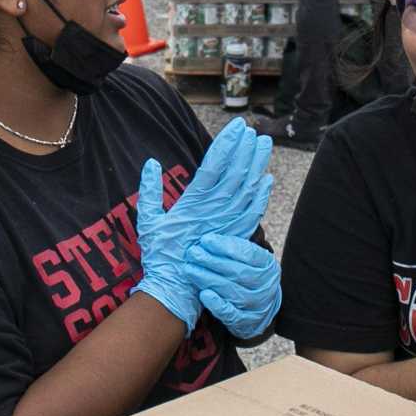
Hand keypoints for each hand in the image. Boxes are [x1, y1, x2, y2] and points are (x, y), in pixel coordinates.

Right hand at [132, 120, 273, 330]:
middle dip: (246, 149)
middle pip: (236, 173)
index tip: (237, 127)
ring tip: (264, 144)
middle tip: (254, 130)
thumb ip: (149, 191)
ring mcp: (227, 223)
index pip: (214, 166)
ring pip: (247, 189)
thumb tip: (151, 163)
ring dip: (257, 165)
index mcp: (193, 202)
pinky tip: (266, 180)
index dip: (227, 144)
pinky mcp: (234, 236)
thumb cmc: (159, 255)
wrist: (175, 288)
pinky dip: (261, 195)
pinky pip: (253, 212)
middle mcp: (214, 210)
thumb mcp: (149, 221)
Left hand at [185, 233, 280, 339]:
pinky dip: (217, 304)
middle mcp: (266, 284)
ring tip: (191, 270)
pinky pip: (232, 313)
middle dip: (213, 261)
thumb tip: (219, 214)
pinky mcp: (247, 322)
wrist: (258, 308)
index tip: (206, 240)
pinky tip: (203, 294)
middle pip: (238, 272)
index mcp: (266, 264)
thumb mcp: (246, 257)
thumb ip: (233, 242)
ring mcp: (258, 304)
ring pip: (233, 291)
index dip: (226, 246)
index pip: (247, 253)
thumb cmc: (244, 273)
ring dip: (210, 280)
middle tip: (193, 253)